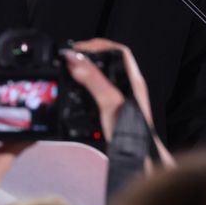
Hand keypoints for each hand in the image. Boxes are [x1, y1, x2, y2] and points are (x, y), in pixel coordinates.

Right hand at [66, 38, 173, 167]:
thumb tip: (75, 59)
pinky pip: (97, 92)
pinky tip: (76, 93)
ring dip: (86, 72)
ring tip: (70, 71)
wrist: (135, 159)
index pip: (118, 50)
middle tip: (71, 58)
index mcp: (132, 80)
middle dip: (89, 56)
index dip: (98, 45)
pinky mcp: (112, 111)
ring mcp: (121, 99)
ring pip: (102, 77)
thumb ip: (92, 78)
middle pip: (108, 61)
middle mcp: (128, 87)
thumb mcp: (108, 101)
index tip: (79, 49)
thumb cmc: (131, 134)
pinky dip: (85, 88)